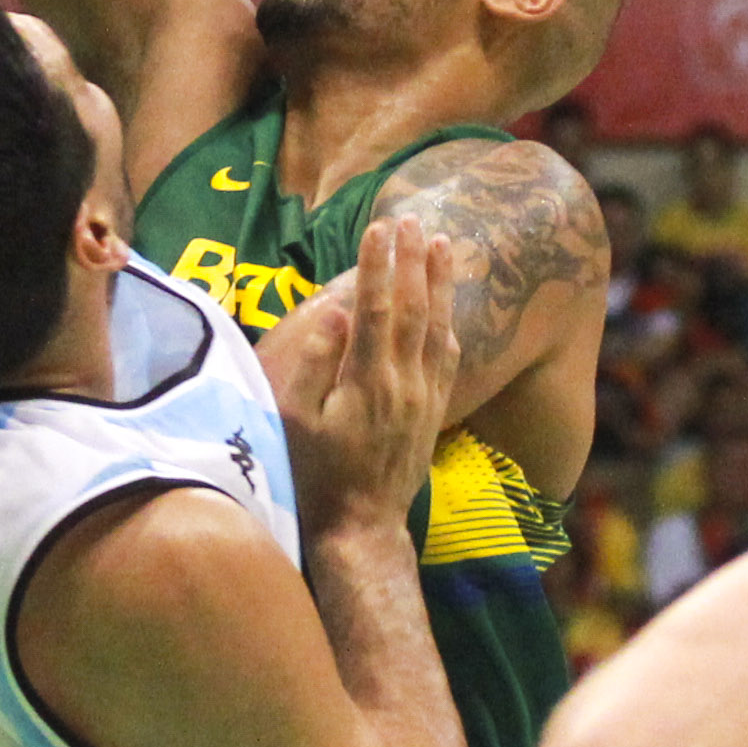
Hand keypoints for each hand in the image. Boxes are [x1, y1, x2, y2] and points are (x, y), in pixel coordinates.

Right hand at [271, 215, 460, 534]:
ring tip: (442, 243)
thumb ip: (314, 366)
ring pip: (438, 326)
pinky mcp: (433, 412)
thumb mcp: (297, 424)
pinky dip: (450, 322)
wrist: (361, 527)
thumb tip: (333, 315)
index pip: (375, 307)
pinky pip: (448, 357)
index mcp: (367, 381)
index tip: (379, 226)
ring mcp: (424, 398)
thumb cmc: (316, 475)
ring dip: (440, 282)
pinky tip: (450, 304)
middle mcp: (403, 383)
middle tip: (412, 219)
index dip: (377, 264)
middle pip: (413, 308)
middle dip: (412, 260)